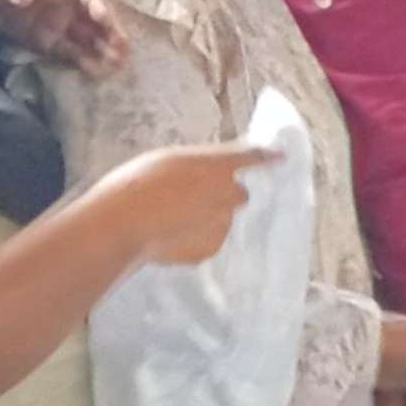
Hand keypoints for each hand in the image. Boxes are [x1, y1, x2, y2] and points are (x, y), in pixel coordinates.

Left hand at [0, 0, 126, 75]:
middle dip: (109, 32)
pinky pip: (69, 51)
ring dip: (102, 50)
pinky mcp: (43, 40)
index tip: (104, 19)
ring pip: (85, 36)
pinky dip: (83, 61)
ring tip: (117, 66)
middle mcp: (59, 1)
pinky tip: (97, 72)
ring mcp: (53, 22)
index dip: (96, 3)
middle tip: (124, 50)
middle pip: (91, 16)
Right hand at [92, 136, 277, 266]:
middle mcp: (228, 194)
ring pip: (221, 219)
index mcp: (217, 166)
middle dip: (224, 195)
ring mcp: (223, 224)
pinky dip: (193, 238)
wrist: (124, 223)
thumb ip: (195, 167)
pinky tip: (168, 235)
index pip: (250, 157)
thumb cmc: (136, 185)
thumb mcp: (166, 161)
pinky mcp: (211, 248)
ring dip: (206, 218)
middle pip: (239, 194)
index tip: (281, 157)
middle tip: (193, 196)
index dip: (266, 157)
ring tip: (169, 218)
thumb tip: (206, 175)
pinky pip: (207, 240)